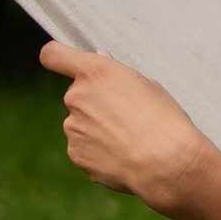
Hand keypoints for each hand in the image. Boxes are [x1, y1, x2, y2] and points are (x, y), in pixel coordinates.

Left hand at [40, 43, 217, 215]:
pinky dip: (98, 151)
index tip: (65, 65)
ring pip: (80, 123)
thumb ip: (115, 74)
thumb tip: (100, 58)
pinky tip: (122, 156)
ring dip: (97, 129)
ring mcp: (73, 126)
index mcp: (94, 72)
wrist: (167, 164)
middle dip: (94, 103)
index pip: (53, 55)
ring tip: (128, 141)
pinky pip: (83, 147)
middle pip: (76, 95)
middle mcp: (76, 96)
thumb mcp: (147, 86)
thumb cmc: (164, 120)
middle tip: (126, 117)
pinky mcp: (75, 153)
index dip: (56, 58)